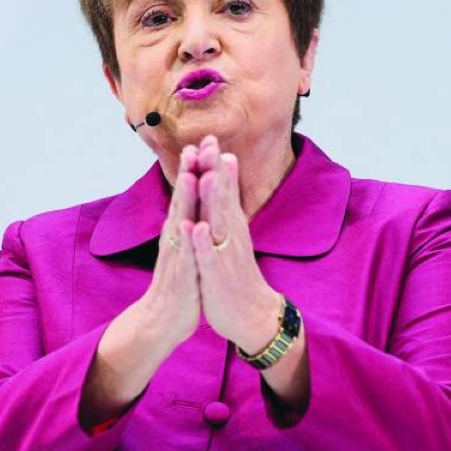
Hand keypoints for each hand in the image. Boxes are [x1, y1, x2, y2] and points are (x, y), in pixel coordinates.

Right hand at [83, 147, 202, 425]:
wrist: (162, 321)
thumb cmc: (180, 283)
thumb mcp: (187, 248)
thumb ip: (189, 223)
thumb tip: (193, 201)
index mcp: (181, 230)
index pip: (189, 194)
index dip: (196, 168)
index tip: (204, 141)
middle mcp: (175, 238)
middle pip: (182, 199)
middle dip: (190, 172)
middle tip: (196, 144)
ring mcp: (176, 255)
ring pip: (180, 222)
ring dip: (185, 199)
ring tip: (191, 174)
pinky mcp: (179, 276)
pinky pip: (183, 256)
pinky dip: (187, 240)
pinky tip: (190, 225)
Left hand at [190, 136, 281, 354]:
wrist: (252, 315)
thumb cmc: (236, 273)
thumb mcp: (233, 236)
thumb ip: (229, 205)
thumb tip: (226, 176)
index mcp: (231, 225)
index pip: (224, 189)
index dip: (216, 163)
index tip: (208, 136)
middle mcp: (231, 235)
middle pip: (221, 197)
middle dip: (214, 170)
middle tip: (209, 142)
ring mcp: (225, 254)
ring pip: (217, 223)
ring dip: (212, 200)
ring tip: (206, 175)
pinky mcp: (217, 275)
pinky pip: (209, 257)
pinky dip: (203, 242)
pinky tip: (198, 227)